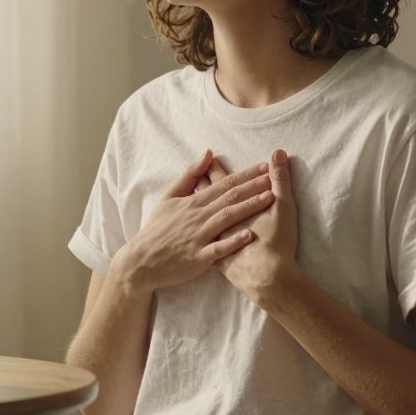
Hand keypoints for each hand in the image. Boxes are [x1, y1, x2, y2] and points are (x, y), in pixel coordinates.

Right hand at [109, 150, 275, 296]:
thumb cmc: (156, 229)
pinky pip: (218, 249)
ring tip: (269, 199)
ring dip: (249, 207)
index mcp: (193, 202)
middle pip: (230, 197)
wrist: (140, 261)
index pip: (224, 184)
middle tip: (275, 176)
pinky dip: (234, 241)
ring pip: (227, 219)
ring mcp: (198, 238)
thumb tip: (207, 153)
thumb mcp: (168, 198)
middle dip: (254, 186)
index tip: (265, 166)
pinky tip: (250, 235)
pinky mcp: (198, 259)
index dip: (246, 175)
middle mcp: (197, 217)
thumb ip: (189, 176)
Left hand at [207, 149, 299, 299]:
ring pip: (202, 221)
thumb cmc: (276, 241)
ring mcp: (214, 242)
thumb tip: (278, 153)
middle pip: (206, 198)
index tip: (210, 159)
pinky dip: (201, 238)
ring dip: (199, 209)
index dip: (217, 170)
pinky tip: (198, 237)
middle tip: (196, 176)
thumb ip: (280, 179)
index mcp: (230, 207)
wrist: (267, 279)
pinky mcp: (216, 261)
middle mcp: (217, 222)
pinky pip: (205, 246)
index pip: (221, 183)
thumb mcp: (282, 206)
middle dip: (204, 184)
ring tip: (193, 199)